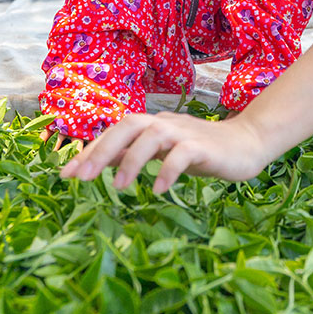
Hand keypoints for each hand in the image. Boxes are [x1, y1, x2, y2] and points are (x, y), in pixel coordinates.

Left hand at [60, 111, 271, 193]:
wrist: (246, 144)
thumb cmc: (201, 151)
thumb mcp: (162, 153)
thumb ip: (133, 154)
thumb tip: (96, 163)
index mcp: (151, 125)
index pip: (115, 133)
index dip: (90, 151)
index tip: (66, 174)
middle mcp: (164, 123)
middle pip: (128, 125)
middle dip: (103, 149)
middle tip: (84, 178)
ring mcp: (184, 133)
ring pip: (152, 136)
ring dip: (132, 160)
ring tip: (120, 187)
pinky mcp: (203, 146)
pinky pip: (182, 154)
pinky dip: (168, 170)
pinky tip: (160, 190)